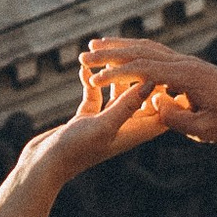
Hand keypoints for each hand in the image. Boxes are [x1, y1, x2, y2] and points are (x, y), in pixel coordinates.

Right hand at [0, 62, 170, 216]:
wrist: (44, 166)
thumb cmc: (75, 150)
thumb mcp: (104, 125)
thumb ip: (128, 105)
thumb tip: (152, 82)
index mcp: (137, 131)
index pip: (165, 108)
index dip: (171, 89)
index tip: (170, 67)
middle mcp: (126, 127)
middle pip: (145, 96)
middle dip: (142, 73)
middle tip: (140, 50)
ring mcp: (107, 122)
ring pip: (120, 91)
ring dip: (114, 72)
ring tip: (107, 53)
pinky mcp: (88, 119)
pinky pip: (96, 94)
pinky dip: (92, 81)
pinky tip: (84, 68)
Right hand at [80, 38, 216, 155]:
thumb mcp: (206, 130)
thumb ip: (177, 119)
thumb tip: (153, 104)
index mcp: (186, 78)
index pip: (143, 70)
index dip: (116, 73)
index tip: (93, 78)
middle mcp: (185, 64)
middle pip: (141, 51)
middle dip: (112, 52)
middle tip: (85, 53)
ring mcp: (187, 62)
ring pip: (148, 47)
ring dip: (122, 46)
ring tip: (96, 46)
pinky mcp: (189, 66)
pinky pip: (158, 53)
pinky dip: (137, 50)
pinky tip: (124, 53)